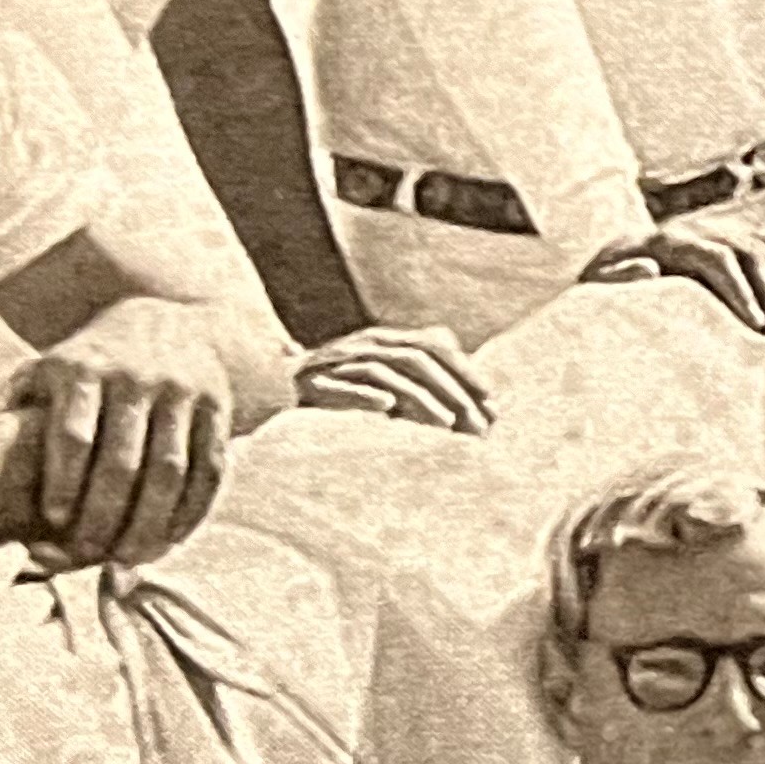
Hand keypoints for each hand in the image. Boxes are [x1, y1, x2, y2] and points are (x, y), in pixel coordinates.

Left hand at [9, 298, 233, 566]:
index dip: (63, 483)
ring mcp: (182, 392)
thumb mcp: (50, 368)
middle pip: (123, 462)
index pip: (73, 434)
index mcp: (85, 367)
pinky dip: (191, 511)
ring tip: (128, 558)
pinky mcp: (218, 409)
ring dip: (150, 524)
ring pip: (170, 471)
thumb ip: (13, 406)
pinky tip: (169, 540)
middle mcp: (137, 376)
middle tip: (89, 556)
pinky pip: (209, 469)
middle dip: (104, 517)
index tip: (53, 523)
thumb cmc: (93, 363)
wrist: (171, 321)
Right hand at [291, 323, 495, 434]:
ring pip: (388, 370)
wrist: (272, 387)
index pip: (436, 346)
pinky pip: (342, 385)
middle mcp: (366, 343)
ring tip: (446, 424)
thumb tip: (471, 405)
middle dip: (453, 389)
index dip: (467, 372)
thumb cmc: (337, 390)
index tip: (492, 405)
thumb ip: (422, 382)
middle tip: (476, 423)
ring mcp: (339, 361)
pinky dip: (365, 395)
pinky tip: (387, 409)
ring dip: (421, 398)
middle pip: (419, 357)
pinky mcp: (312, 382)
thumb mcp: (385, 382)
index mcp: (387, 339)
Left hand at [581, 219, 764, 340]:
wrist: (606, 265)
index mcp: (668, 241)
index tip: (757, 327)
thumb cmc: (601, 285)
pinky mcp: (730, 239)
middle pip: (750, 253)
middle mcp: (698, 229)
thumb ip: (618, 277)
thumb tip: (650, 270)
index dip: (740, 291)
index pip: (718, 259)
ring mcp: (717, 231)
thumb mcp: (596, 284)